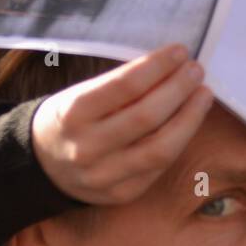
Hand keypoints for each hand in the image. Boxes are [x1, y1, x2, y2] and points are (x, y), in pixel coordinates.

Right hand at [30, 44, 213, 204]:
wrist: (42, 164)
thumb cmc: (69, 117)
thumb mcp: (81, 92)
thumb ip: (121, 83)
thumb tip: (171, 65)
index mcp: (74, 113)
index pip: (126, 86)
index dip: (158, 66)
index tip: (180, 51)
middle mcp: (88, 147)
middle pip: (146, 117)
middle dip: (178, 89)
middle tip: (196, 70)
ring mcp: (105, 176)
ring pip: (159, 149)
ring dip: (189, 118)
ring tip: (203, 94)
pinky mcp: (121, 195)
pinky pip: (159, 168)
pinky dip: (179, 141)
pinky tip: (189, 121)